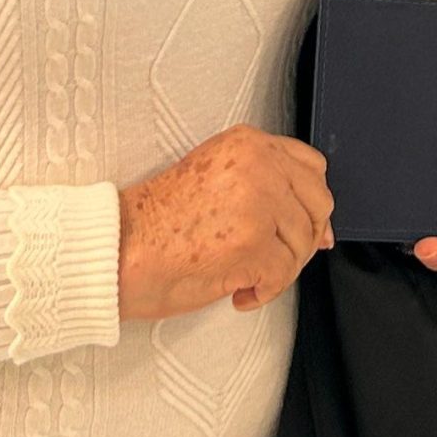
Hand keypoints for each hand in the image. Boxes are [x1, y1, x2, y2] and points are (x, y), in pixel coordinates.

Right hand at [117, 125, 333, 320]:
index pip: (311, 166)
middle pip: (318, 203)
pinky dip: (265, 292)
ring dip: (280, 270)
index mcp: (247, 144)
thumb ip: (266, 189)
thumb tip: (320, 227)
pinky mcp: (253, 242)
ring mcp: (258, 201)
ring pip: (303, 242)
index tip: (307, 224)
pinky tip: (240, 292)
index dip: (312, 202)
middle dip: (303, 239)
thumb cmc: (155, 225)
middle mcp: (257, 165)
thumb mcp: (216, 183)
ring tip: (248, 277)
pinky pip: (284, 274)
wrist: (116, 250)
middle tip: (278, 259)